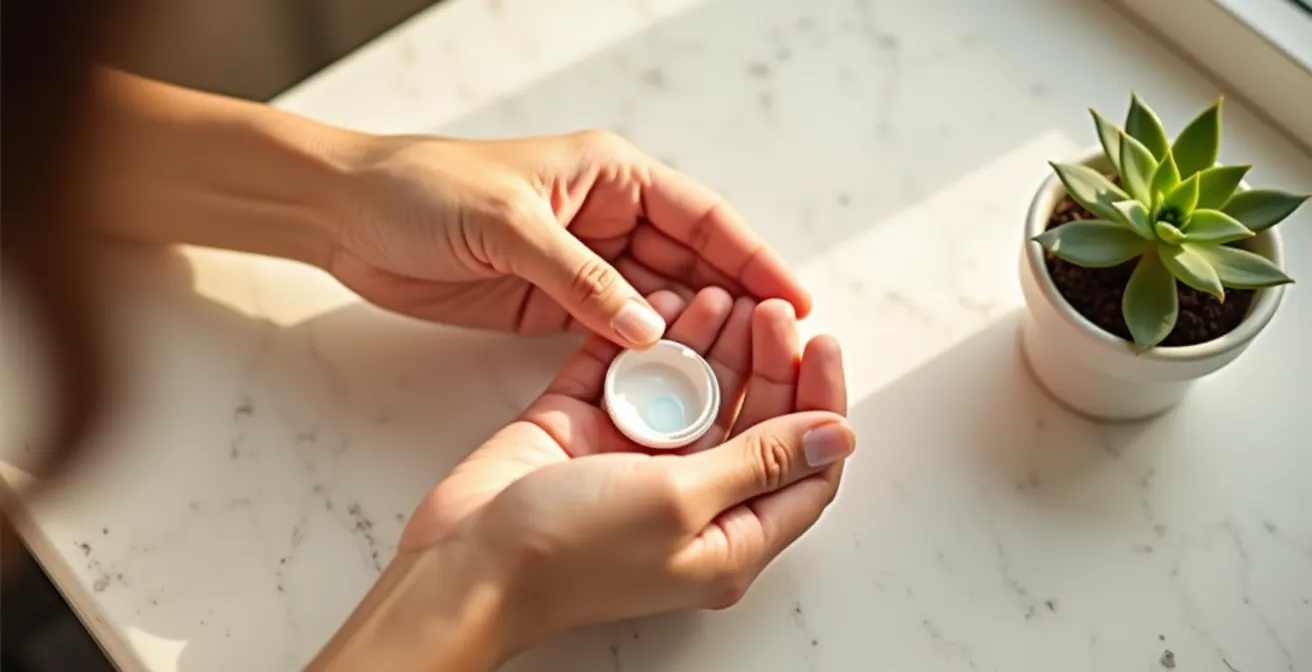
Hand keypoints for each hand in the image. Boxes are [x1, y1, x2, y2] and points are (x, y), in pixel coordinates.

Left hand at [328, 131, 810, 347]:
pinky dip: (643, 354)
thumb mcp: (509, 226)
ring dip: (695, 336)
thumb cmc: (424, 191)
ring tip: (738, 377)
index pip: (702, 217)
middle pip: (693, 263)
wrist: (349, 216)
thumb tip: (648, 331)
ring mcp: (584, 264)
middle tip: (779, 353)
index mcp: (610, 175)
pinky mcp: (553, 303)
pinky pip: (615, 330)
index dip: (754, 259)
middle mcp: (607, 217)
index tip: (794, 301)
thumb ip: (581, 280)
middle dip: (736, 304)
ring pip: (659, 301)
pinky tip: (670, 381)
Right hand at [401, 287, 850, 658]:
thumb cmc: (573, 552)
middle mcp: (691, 500)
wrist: (467, 563)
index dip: (819, 401)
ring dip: (709, 344)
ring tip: (717, 296)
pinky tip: (661, 303)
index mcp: (730, 537)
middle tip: (764, 308)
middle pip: (751, 420)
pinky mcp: (589, 430)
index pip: (803, 466)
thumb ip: (760, 461)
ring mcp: (637, 462)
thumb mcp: (683, 502)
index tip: (818, 341)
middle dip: (765, 360)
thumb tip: (836, 436)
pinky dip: (645, 342)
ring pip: (692, 392)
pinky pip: (628, 376)